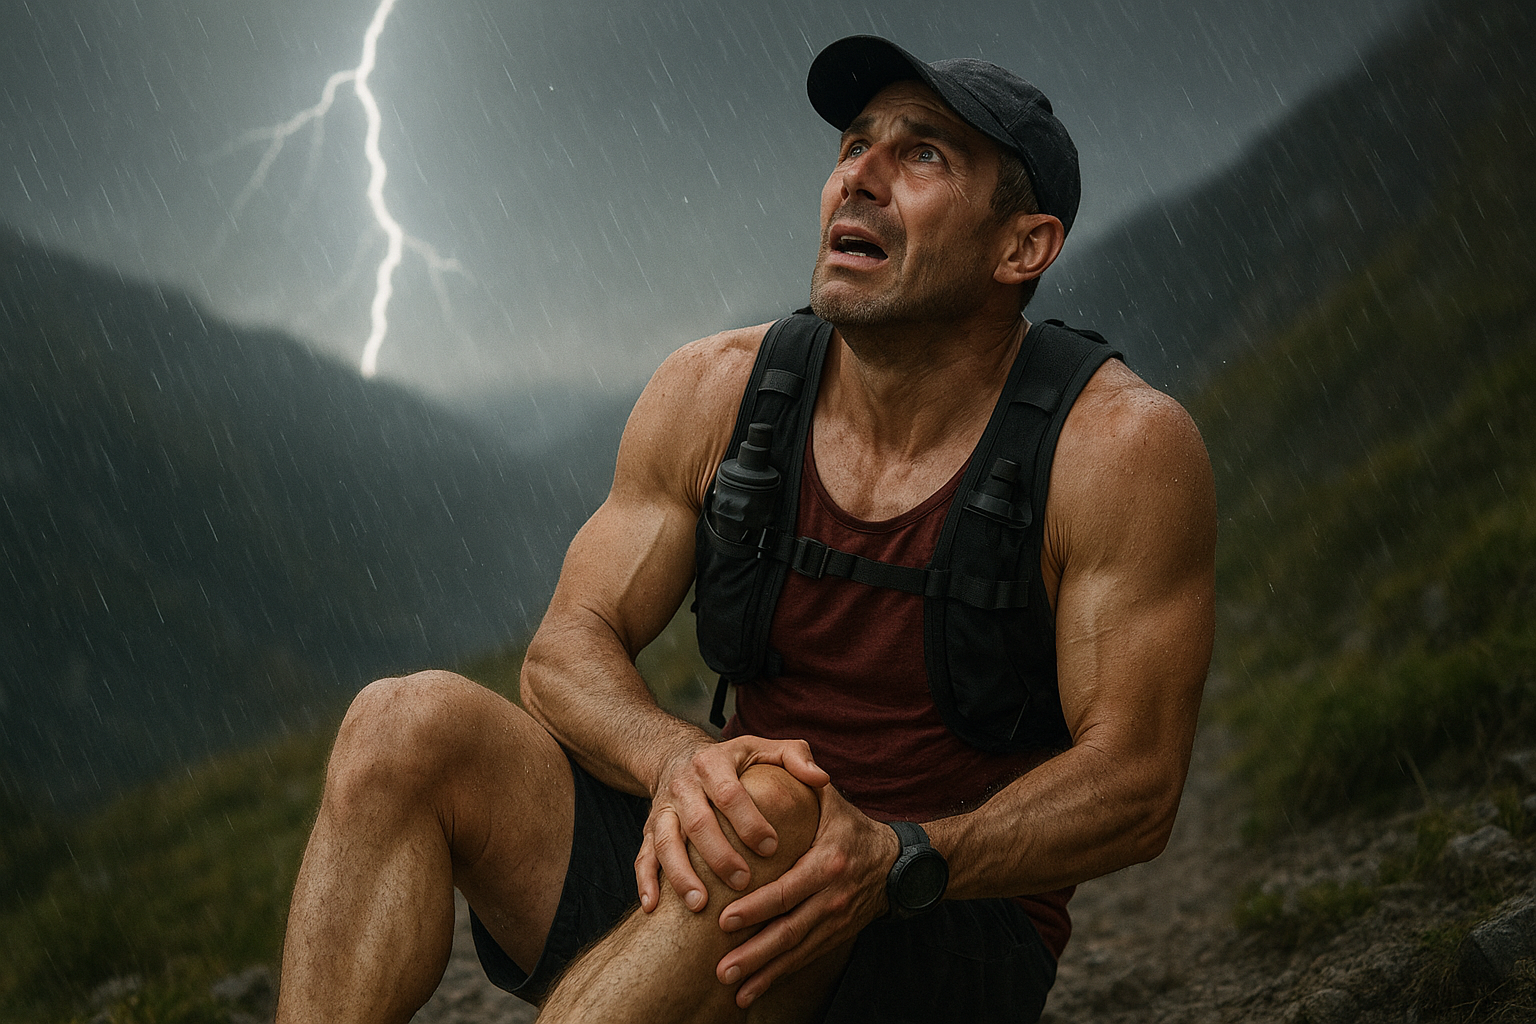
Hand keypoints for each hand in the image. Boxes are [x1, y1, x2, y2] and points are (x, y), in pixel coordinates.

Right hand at [636, 735, 828, 915]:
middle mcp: (683, 785)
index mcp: (713, 764)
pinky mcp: (648, 829)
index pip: (730, 794)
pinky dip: (645, 882)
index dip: (749, 821)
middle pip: (697, 822)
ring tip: (699, 904)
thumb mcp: (763, 748)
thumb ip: (795, 757)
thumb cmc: (734, 761)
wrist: (678, 756)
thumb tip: (821, 778)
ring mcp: (662, 809)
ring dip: (680, 875)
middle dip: (719, 855)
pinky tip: (653, 908)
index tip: (772, 847)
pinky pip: (642, 856)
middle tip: (743, 882)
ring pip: (665, 843)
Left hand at [714, 785, 899, 1007]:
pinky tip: (751, 991)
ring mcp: (836, 921)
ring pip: (796, 951)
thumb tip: (783, 760)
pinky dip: (778, 977)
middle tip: (721, 967)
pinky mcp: (835, 936)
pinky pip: (804, 960)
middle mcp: (832, 897)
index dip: (756, 907)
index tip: (724, 919)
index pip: (787, 889)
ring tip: (732, 987)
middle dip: (754, 952)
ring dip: (763, 972)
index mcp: (827, 862)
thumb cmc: (851, 827)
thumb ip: (804, 780)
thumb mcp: (831, 801)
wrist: (898, 864)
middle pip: (789, 930)